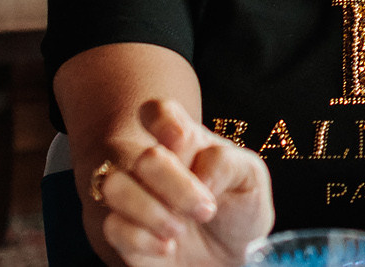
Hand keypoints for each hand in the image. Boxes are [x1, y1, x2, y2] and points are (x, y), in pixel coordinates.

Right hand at [91, 98, 270, 265]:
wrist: (231, 257)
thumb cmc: (240, 210)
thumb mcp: (251, 179)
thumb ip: (227, 163)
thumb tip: (199, 176)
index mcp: (187, 143)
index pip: (157, 113)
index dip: (161, 120)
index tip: (180, 140)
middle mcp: (155, 167)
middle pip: (144, 156)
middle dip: (173, 182)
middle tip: (204, 209)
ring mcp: (135, 198)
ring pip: (114, 186)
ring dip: (150, 209)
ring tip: (180, 229)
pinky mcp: (122, 233)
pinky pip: (112, 226)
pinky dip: (141, 238)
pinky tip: (166, 247)